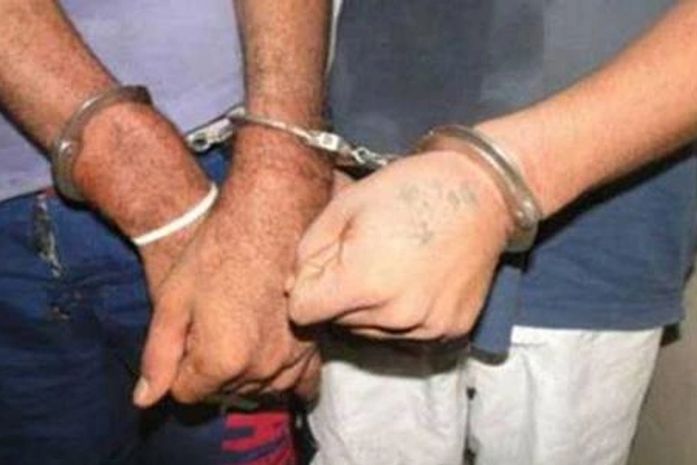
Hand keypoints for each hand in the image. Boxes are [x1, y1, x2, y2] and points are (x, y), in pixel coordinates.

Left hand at [133, 161, 329, 406]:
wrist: (270, 216)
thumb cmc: (217, 251)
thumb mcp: (173, 300)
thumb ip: (159, 356)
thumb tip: (144, 401)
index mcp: (222, 359)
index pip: (187, 393)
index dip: (179, 368)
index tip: (184, 337)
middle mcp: (261, 367)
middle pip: (224, 392)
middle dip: (210, 369)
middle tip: (210, 328)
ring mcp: (293, 357)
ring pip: (259, 390)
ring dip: (244, 374)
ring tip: (238, 334)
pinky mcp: (314, 345)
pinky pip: (302, 383)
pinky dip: (284, 379)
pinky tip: (273, 362)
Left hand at [288, 151, 512, 340]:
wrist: (482, 192)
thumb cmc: (410, 190)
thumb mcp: (345, 206)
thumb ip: (308, 251)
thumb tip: (293, 288)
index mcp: (362, 282)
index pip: (303, 313)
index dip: (305, 287)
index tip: (323, 266)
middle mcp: (395, 315)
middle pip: (336, 323)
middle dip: (338, 295)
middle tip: (365, 256)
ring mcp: (426, 327)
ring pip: (369, 331)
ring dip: (369, 307)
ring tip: (392, 266)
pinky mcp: (450, 330)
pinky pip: (406, 333)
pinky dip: (402, 313)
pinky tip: (416, 279)